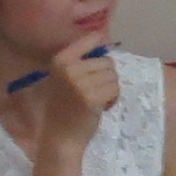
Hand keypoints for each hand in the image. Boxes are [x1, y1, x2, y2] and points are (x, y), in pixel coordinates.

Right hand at [26, 38, 119, 153]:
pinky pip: (115, 89)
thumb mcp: (65, 77)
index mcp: (60, 59)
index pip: (92, 38)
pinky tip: (102, 107)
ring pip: (113, 76)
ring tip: (98, 99)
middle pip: (107, 61)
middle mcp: (69, 68)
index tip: (100, 59)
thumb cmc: (64, 107)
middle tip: (96, 91)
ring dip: (111, 88)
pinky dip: (113, 98)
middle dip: (106, 77)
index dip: (102, 48)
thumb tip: (106, 40)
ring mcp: (80, 83)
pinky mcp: (92, 98)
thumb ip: (81, 61)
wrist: (60, 137)